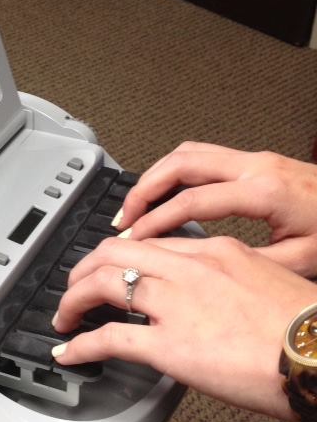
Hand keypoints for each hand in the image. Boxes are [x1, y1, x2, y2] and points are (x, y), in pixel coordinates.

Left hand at [52, 235, 316, 420]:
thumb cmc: (306, 325)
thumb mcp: (266, 280)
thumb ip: (227, 278)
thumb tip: (205, 294)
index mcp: (215, 251)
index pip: (149, 243)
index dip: (119, 254)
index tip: (109, 266)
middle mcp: (189, 269)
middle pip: (115, 252)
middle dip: (85, 267)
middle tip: (75, 284)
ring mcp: (177, 304)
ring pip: (104, 284)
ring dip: (74, 299)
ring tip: (64, 314)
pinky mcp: (171, 345)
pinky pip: (109, 338)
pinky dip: (80, 344)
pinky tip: (68, 351)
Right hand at [114, 141, 316, 276]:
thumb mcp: (302, 260)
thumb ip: (251, 262)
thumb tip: (206, 267)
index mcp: (264, 192)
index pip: (192, 201)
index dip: (156, 221)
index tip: (134, 240)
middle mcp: (254, 167)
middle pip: (181, 163)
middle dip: (144, 189)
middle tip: (123, 218)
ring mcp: (254, 159)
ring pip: (188, 153)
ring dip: (156, 176)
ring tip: (136, 204)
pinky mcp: (255, 161)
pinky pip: (201, 156)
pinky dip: (175, 172)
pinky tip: (167, 192)